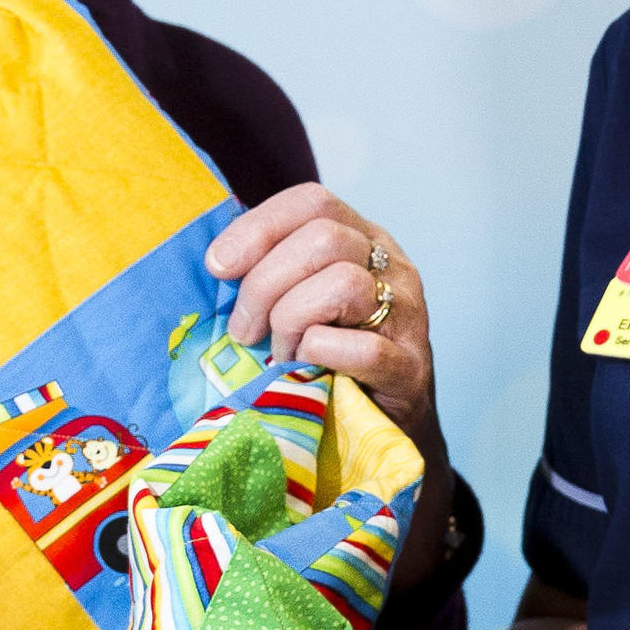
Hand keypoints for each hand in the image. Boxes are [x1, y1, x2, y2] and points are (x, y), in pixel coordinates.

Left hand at [206, 185, 440, 456]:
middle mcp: (393, 266)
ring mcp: (408, 316)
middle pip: (324, 238)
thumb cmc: (332, 359)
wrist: (386, 428)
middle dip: (265, 284)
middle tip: (246, 330)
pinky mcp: (410, 368)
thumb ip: (274, 271)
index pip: (312, 201)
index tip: (218, 267)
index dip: (259, 227)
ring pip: (344, 283)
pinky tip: (308, 369)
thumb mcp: (305, 299)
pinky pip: (364, 348)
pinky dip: (322, 356)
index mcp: (363, 239)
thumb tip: (218, 261)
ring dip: (293, 322)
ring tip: (281, 354)